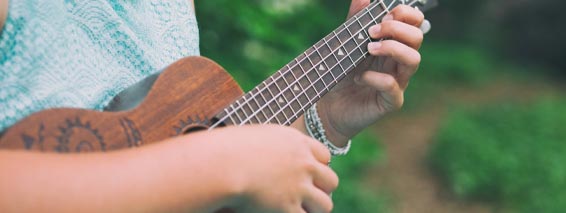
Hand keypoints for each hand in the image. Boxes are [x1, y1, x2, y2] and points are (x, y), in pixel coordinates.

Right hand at [205, 125, 337, 212]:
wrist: (222, 164)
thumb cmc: (227, 149)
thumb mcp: (256, 137)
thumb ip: (271, 145)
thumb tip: (268, 151)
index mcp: (296, 142)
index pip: (324, 156)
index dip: (317, 167)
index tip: (308, 175)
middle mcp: (303, 164)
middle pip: (330, 180)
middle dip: (322, 190)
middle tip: (308, 196)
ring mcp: (299, 186)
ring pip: (325, 204)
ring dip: (315, 209)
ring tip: (301, 211)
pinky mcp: (289, 207)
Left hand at [318, 2, 424, 143]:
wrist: (329, 107)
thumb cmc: (341, 74)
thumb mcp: (345, 44)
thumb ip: (354, 22)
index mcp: (393, 44)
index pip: (415, 23)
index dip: (406, 14)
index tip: (383, 14)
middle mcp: (399, 62)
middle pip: (418, 38)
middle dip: (396, 29)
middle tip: (372, 31)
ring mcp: (398, 82)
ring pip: (414, 60)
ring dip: (392, 48)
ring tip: (369, 49)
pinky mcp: (390, 102)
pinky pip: (393, 86)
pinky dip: (376, 78)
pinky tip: (359, 77)